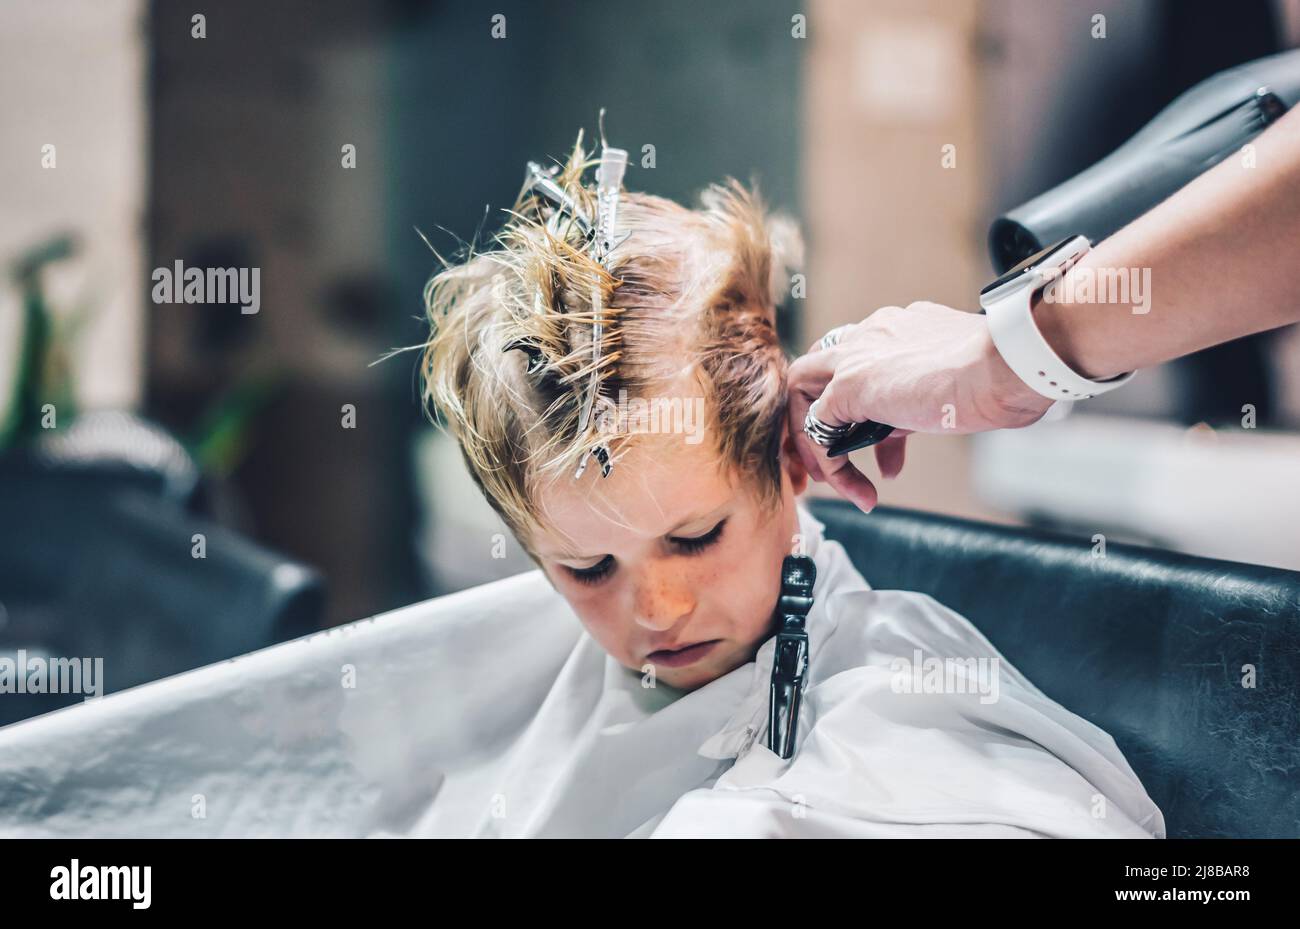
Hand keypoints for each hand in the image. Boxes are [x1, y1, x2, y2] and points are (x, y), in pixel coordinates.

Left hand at [787, 301, 1052, 511]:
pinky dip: (830, 463)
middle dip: (814, 419)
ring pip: (803, 394)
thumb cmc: (1001, 376)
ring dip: (813, 442)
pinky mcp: (850, 386)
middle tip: (828, 461)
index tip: (879, 445)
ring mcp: (855, 357)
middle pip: (815, 372)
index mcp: (896, 329)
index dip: (857, 408)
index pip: (857, 363)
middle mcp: (869, 334)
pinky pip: (819, 428)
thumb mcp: (951, 390)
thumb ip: (920, 408)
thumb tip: (908, 433)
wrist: (1009, 365)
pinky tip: (860, 490)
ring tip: (833, 483)